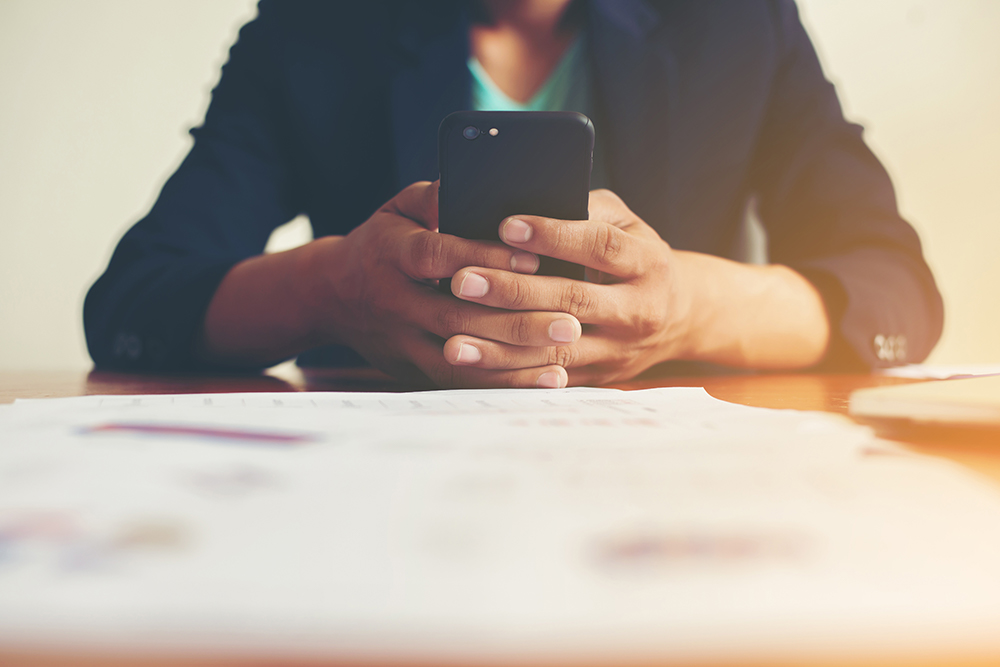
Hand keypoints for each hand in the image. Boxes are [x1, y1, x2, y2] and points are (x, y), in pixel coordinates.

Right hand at [317, 181, 582, 386]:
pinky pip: (459, 381)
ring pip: (460, 357)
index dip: (485, 257)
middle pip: (456, 315)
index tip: (535, 260)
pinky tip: (541, 381)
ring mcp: (400, 340)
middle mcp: (394, 301)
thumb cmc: (381, 243)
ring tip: (564, 358)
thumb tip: (469, 187)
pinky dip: (501, 383)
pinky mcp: (409, 368)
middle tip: (570, 323)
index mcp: (391, 253)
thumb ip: (433, 197)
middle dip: (516, 321)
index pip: (438, 255)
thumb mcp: (397, 208)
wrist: (330, 295)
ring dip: (514, 362)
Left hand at [442, 189, 690, 384]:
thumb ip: (588, 209)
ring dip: (502, 346)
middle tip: (461, 280)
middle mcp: (637, 309)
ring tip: (455, 338)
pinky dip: (511, 373)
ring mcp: (619, 349)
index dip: (554, 235)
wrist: (681, 317)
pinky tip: (476, 366)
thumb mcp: (628, 224)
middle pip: (571, 298)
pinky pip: (552, 378)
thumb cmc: (637, 257)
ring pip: (556, 348)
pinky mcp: (601, 376)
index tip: (506, 225)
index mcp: (647, 262)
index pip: (600, 246)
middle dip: (512, 290)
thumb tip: (529, 199)